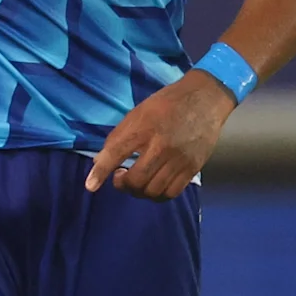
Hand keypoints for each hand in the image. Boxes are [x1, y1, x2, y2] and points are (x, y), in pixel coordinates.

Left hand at [83, 72, 235, 200]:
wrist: (204, 100)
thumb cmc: (166, 104)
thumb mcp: (138, 112)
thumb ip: (119, 137)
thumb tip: (99, 162)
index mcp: (144, 126)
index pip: (117, 152)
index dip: (101, 172)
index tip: (90, 186)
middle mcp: (162, 145)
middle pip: (136, 179)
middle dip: (122, 184)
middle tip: (119, 177)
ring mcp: (179, 159)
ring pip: (153, 190)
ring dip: (139, 192)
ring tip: (136, 182)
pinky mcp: (192, 168)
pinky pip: (171, 192)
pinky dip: (157, 195)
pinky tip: (153, 186)